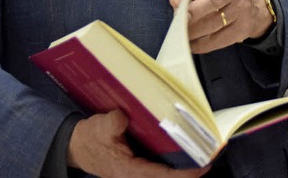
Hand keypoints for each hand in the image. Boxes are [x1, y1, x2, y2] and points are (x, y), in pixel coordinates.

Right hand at [68, 109, 210, 176]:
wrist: (77, 146)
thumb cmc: (90, 139)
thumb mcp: (99, 128)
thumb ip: (113, 123)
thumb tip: (125, 116)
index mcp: (129, 171)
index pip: (162, 176)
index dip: (184, 174)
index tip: (204, 166)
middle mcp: (137, 174)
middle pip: (168, 177)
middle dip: (190, 169)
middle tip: (211, 154)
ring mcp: (139, 170)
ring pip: (166, 172)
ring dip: (183, 164)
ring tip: (203, 149)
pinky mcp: (140, 163)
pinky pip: (161, 164)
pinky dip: (174, 157)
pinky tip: (184, 144)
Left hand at [170, 0, 275, 53]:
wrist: (254, 7)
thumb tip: (175, 1)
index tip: (174, 3)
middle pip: (210, 2)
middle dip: (190, 14)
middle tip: (176, 23)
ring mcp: (242, 9)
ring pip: (212, 23)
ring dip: (192, 32)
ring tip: (180, 35)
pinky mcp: (242, 29)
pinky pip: (217, 40)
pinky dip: (200, 44)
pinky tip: (191, 44)